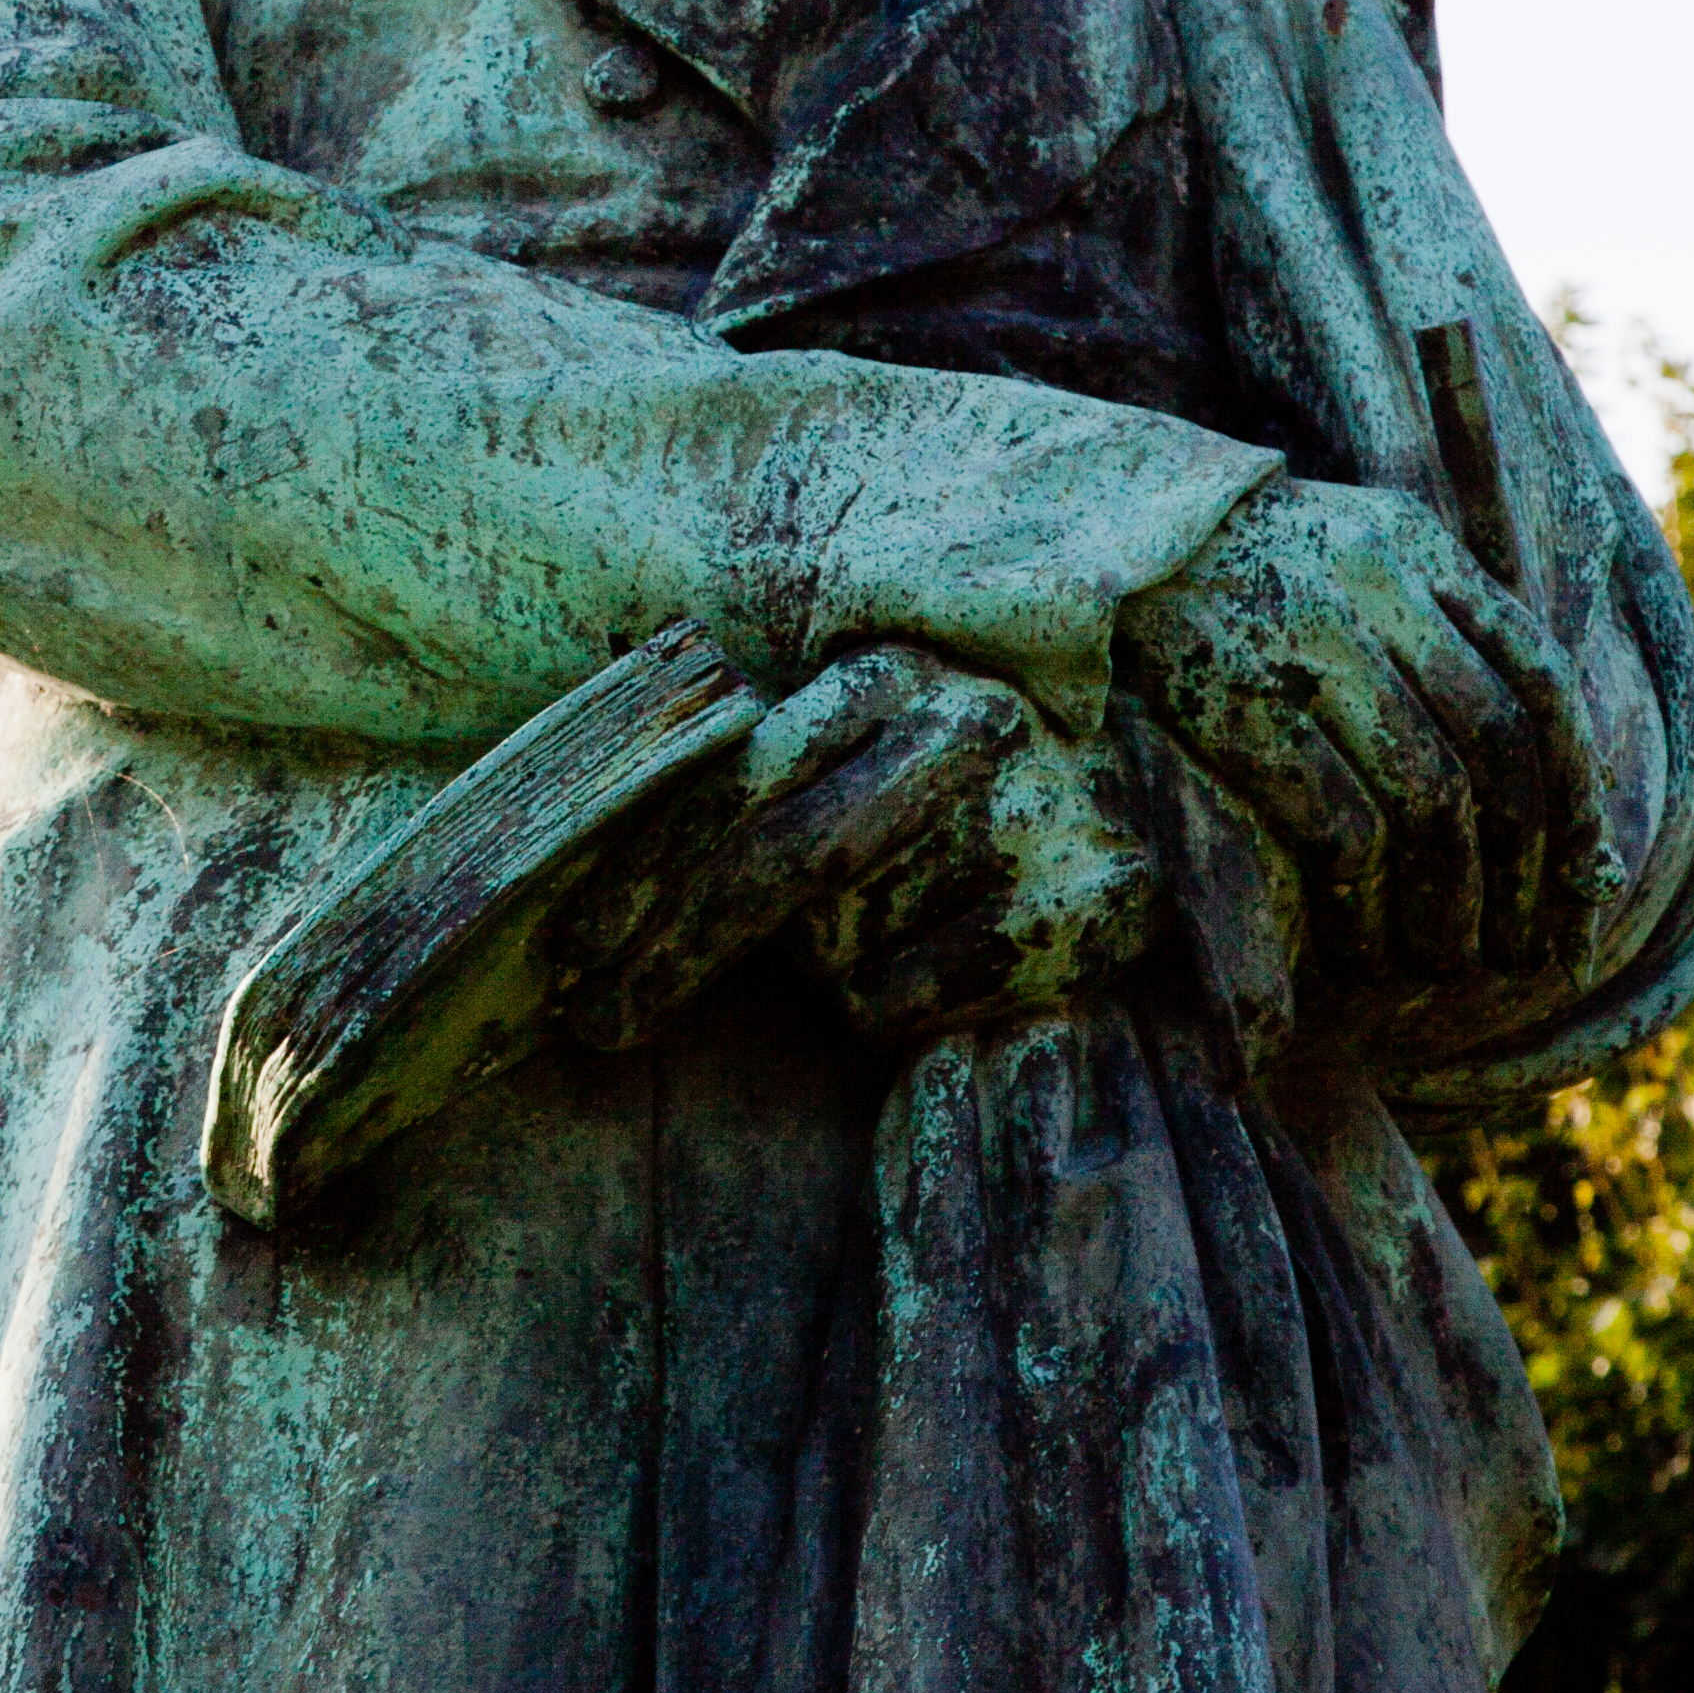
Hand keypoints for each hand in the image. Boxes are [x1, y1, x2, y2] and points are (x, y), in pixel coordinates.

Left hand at [562, 644, 1153, 1055]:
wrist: (1118, 800)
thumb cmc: (927, 789)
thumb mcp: (836, 747)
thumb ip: (732, 791)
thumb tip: (583, 910)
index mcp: (885, 670)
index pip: (739, 776)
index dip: (645, 869)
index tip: (575, 948)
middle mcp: (965, 726)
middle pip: (785, 863)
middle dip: (674, 954)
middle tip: (599, 1022)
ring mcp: (1033, 814)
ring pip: (842, 942)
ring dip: (810, 965)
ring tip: (843, 943)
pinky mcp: (1083, 901)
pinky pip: (909, 995)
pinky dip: (876, 1003)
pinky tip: (909, 965)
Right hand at [1115, 476, 1609, 1005]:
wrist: (1052, 542)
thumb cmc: (1203, 587)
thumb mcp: (1326, 575)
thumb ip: (1425, 647)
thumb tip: (1554, 811)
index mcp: (1408, 544)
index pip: (1537, 680)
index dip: (1576, 799)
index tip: (1586, 895)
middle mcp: (1367, 576)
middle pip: (1495, 742)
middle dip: (1525, 867)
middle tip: (1522, 955)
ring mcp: (1294, 632)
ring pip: (1428, 790)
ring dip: (1450, 897)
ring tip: (1446, 962)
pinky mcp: (1225, 693)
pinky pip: (1335, 818)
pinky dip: (1365, 896)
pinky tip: (1360, 945)